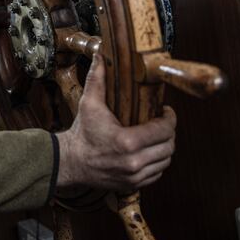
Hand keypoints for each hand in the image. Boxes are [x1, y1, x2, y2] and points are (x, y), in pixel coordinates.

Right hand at [56, 54, 176, 191]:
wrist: (70, 161)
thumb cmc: (81, 132)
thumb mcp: (88, 103)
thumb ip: (97, 79)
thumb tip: (100, 55)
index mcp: (127, 142)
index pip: (164, 130)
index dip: (170, 118)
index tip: (165, 111)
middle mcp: (134, 162)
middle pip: (169, 146)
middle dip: (169, 132)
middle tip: (162, 122)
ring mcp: (134, 176)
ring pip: (166, 160)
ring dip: (165, 147)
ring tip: (156, 136)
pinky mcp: (133, 184)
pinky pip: (157, 173)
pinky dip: (157, 162)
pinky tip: (149, 151)